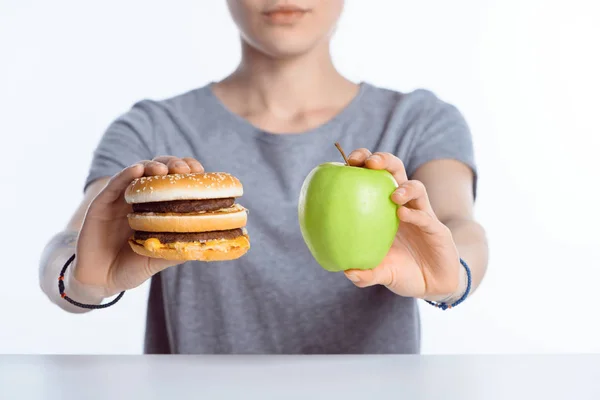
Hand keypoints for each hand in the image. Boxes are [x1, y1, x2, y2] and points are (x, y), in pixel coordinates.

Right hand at [73, 156, 203, 297]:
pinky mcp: (102, 203)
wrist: (100, 280)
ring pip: (138, 171)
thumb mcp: (158, 258)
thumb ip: (176, 249)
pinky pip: (115, 184)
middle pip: (158, 170)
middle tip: (185, 170)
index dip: (187, 173)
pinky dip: (126, 174)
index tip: (200, 172)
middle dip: (173, 165)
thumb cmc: (131, 267)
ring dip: (152, 166)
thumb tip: (204, 243)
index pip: (174, 182)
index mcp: (157, 207)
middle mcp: (140, 198)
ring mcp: (121, 199)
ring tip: (163, 170)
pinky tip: (137, 169)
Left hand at [342, 149, 462, 300]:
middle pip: (396, 171)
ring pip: (417, 189)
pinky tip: (403, 215)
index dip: (364, 164)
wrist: (432, 286)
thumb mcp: (381, 273)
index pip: (375, 176)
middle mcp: (404, 205)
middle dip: (384, 160)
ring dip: (405, 188)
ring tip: (393, 195)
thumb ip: (365, 274)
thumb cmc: (402, 272)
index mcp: (385, 209)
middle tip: (370, 162)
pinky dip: (415, 214)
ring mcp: (423, 215)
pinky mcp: (437, 230)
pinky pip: (427, 218)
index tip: (349, 161)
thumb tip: (347, 272)